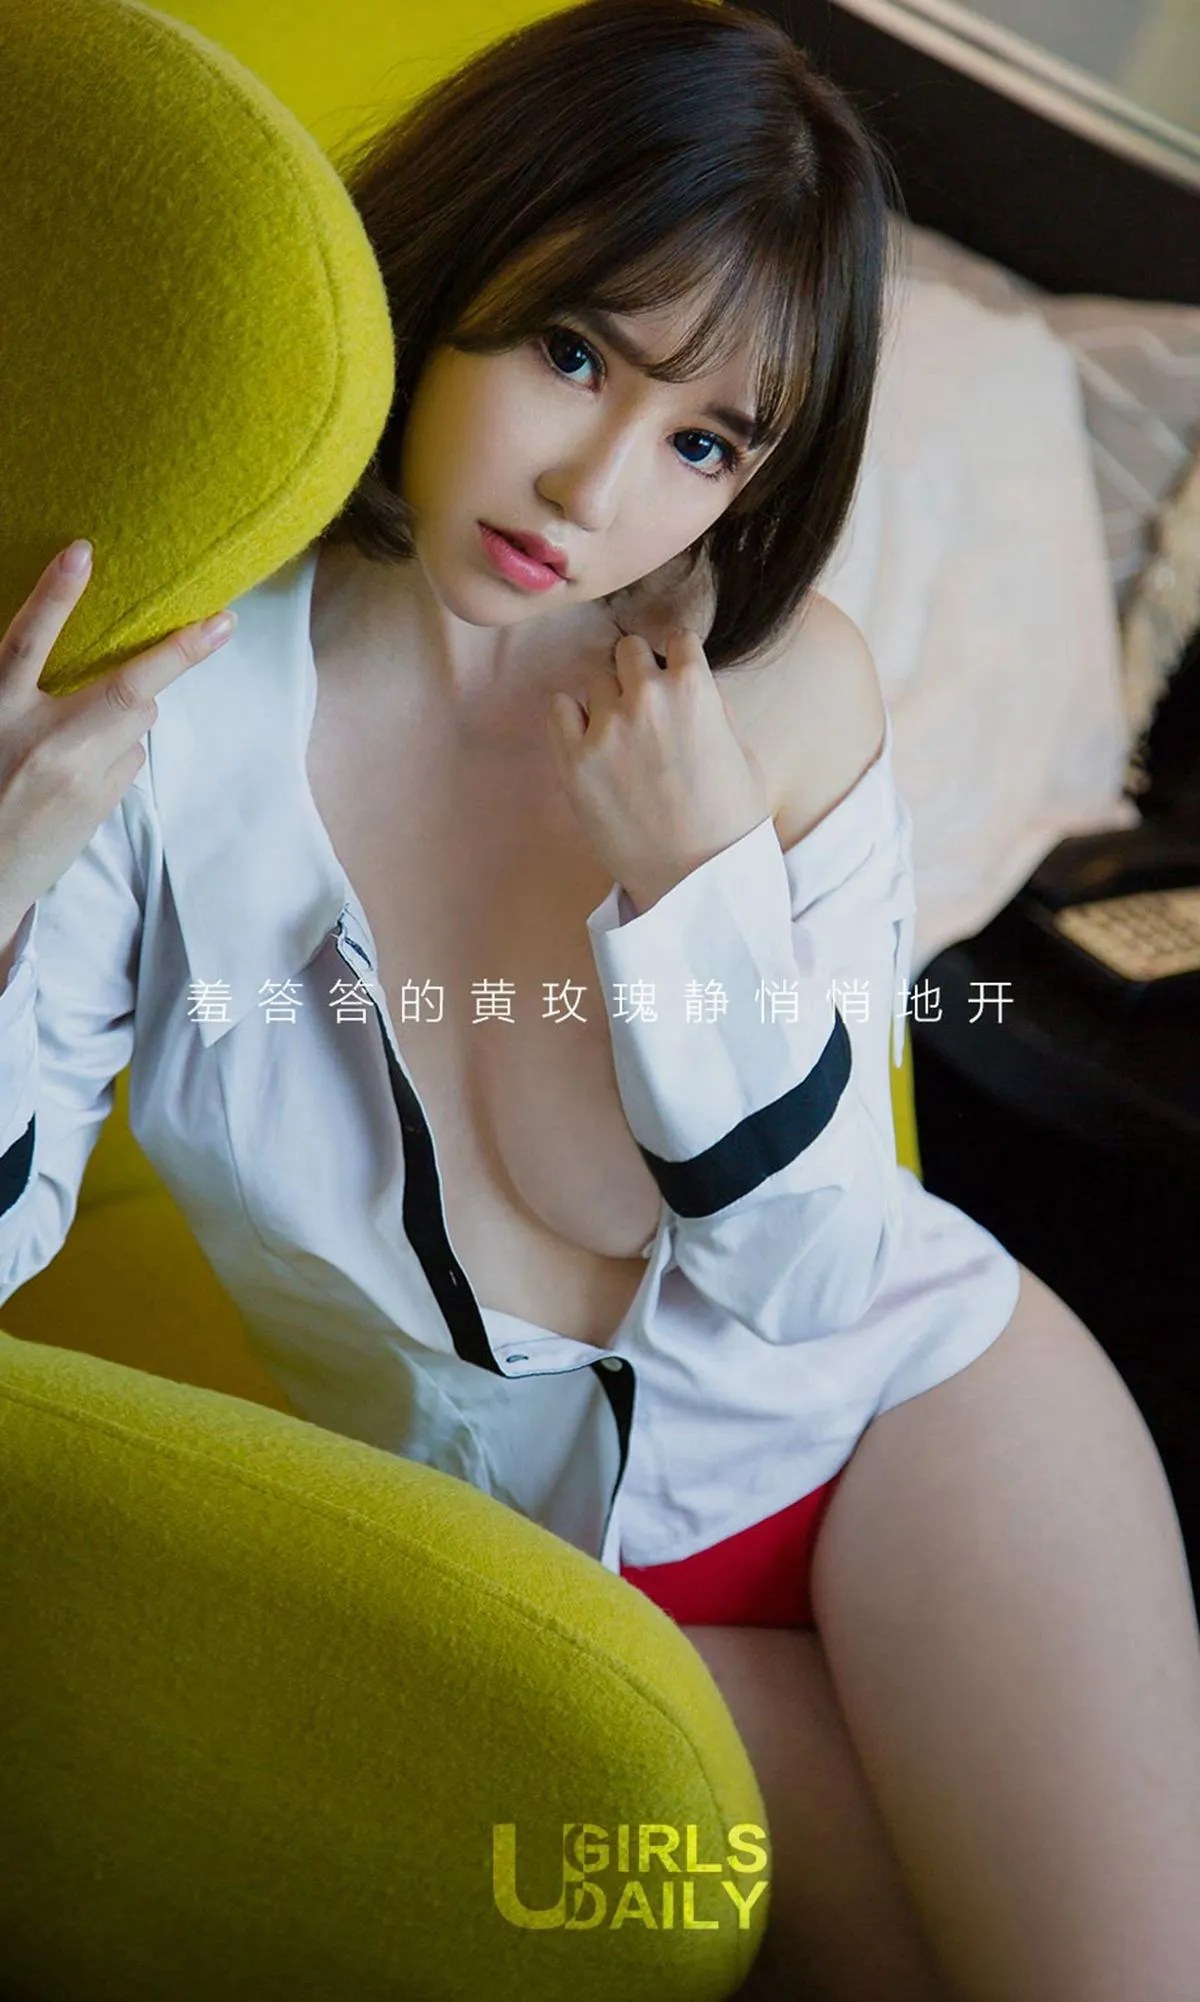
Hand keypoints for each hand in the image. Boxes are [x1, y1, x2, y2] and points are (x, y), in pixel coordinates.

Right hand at [0, 541, 236, 935]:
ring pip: (136, 723)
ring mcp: (79, 777)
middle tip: (222, 625)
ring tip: (84, 734)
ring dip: (131, 712)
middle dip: (178, 654)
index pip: (26, 643)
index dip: (54, 596)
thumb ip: (27, 695)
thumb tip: (95, 670)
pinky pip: (129, 757)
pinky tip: (86, 771)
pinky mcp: (102, 803)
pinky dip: (121, 748)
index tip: (82, 552)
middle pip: (124, 688)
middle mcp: (41, 741)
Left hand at [544, 628, 772, 913]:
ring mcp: (606, 727)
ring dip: (606, 698)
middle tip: (644, 707)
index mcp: (695, 689)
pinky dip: (572, 717)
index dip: (677, 660)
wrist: (694, 879)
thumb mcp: (741, 751)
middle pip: (628, 650)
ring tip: (620, 735)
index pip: (677, 638)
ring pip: (594, 679)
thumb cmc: (729, 821)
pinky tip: (591, 742)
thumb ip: (710, 707)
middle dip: (637, 672)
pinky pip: (559, 707)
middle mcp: (647, 698)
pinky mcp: (574, 759)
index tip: (674, 679)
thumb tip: (686, 684)